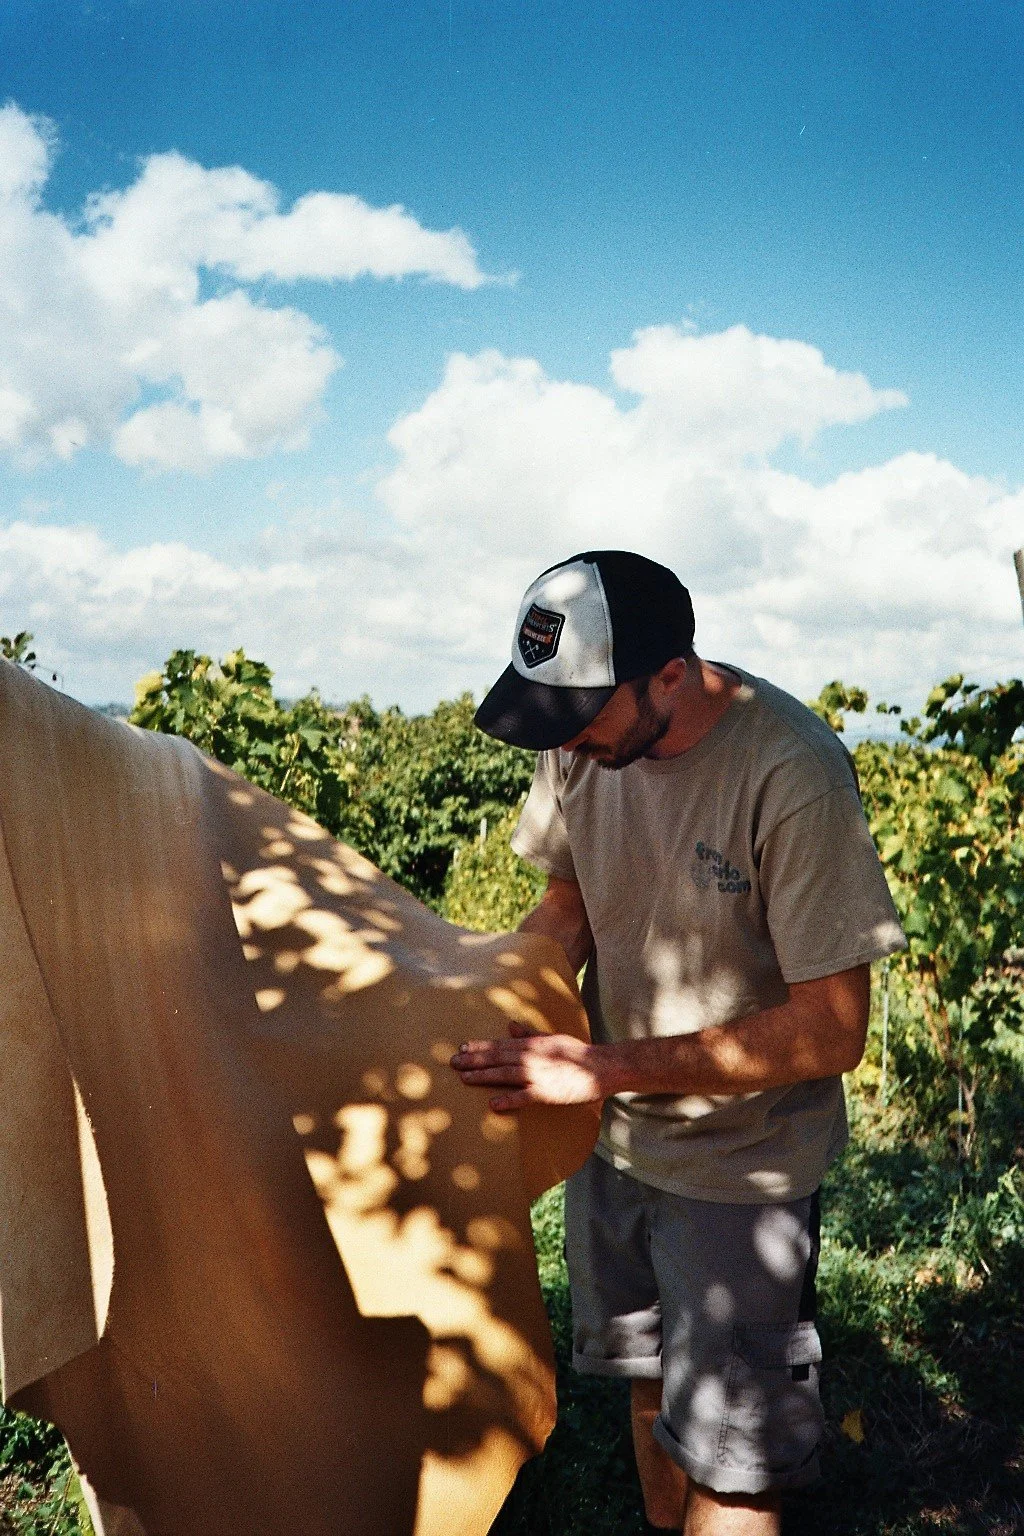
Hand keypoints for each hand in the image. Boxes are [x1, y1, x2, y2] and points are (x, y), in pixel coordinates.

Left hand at [450, 1022, 611, 1111]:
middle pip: (497, 1058)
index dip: (479, 1047)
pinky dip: (508, 1099)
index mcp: (532, 1044)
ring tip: (464, 1078)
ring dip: (483, 1075)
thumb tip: (510, 1026)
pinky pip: (523, 1096)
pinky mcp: (546, 1092)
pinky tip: (493, 1103)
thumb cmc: (576, 1052)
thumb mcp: (551, 1038)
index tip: (462, 1048)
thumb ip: (529, 1034)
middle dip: (473, 1060)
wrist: (600, 1067)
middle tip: (453, 1062)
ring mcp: (538, 1074)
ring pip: (504, 1074)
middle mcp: (531, 1056)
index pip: (500, 1044)